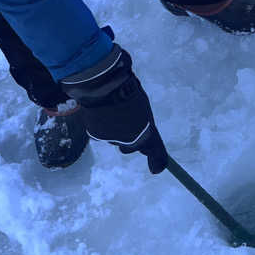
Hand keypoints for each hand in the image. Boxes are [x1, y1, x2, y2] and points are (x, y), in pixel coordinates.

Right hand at [60, 39, 167, 173]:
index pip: (155, 152)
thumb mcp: (142, 105)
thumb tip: (142, 133)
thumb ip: (143, 122)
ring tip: (112, 108)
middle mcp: (130, 142)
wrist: (105, 84)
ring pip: (114, 137)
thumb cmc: (127, 90)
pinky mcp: (96, 135)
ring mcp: (112, 140)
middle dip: (129, 139)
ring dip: (114, 127)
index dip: (157, 161)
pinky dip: (101, 124)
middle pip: (130, 147)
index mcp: (147, 133)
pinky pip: (100, 132)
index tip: (157, 170)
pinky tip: (101, 111)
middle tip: (128, 121)